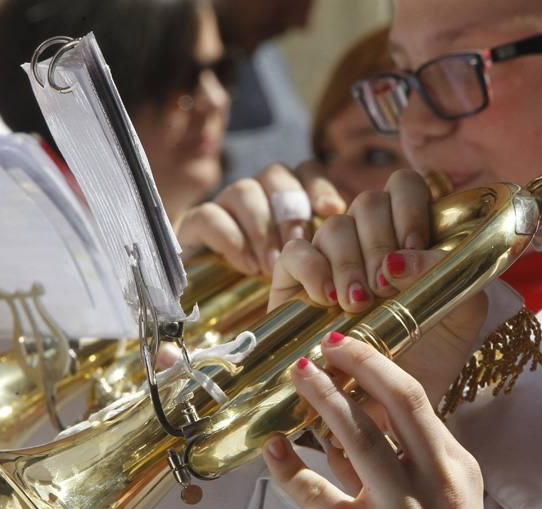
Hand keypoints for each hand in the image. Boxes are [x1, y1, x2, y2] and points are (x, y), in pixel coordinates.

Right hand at [175, 161, 345, 275]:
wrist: (213, 304)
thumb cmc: (274, 287)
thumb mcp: (307, 269)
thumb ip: (326, 247)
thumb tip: (348, 230)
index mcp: (288, 196)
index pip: (306, 170)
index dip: (320, 186)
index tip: (332, 211)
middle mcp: (257, 192)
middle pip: (276, 174)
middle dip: (290, 212)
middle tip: (298, 246)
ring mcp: (224, 206)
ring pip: (244, 190)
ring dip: (262, 229)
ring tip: (272, 267)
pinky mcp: (193, 225)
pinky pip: (209, 215)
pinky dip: (232, 240)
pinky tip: (248, 266)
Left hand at [262, 333, 487, 508]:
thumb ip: (399, 471)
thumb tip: (344, 434)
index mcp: (456, 470)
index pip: (416, 402)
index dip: (378, 367)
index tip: (348, 349)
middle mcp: (434, 481)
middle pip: (396, 401)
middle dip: (356, 364)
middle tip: (323, 345)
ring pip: (358, 435)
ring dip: (323, 397)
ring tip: (297, 372)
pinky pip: (316, 491)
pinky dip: (289, 466)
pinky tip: (272, 449)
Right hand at [270, 168, 487, 404]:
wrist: (394, 406)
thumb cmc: (431, 358)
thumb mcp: (463, 313)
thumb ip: (451, 272)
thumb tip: (401, 258)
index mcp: (411, 234)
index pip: (406, 186)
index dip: (410, 206)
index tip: (414, 245)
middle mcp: (370, 239)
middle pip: (369, 202)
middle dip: (380, 241)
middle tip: (387, 287)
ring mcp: (332, 258)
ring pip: (335, 226)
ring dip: (350, 262)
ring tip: (359, 304)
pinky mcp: (295, 281)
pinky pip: (296, 251)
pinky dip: (313, 269)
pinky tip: (328, 298)